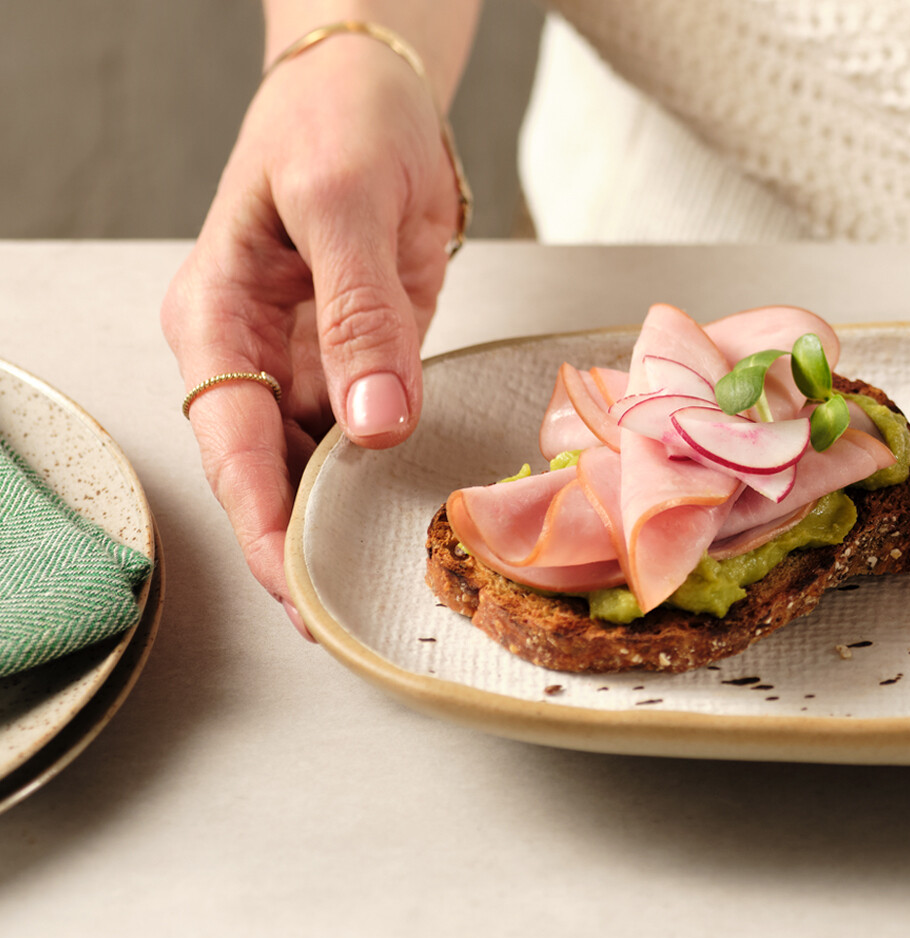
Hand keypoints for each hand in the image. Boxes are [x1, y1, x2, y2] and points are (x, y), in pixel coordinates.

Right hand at [161, 34, 460, 637]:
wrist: (375, 82)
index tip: (303, 594)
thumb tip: (375, 423)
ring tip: (404, 587)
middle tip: (360, 622)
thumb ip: (362, 316)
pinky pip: (372, 433)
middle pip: (269, 476)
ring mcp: (306, 359)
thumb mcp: (346, 204)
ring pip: (320, 466)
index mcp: (216, 318)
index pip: (232, 450)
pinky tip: (432, 518)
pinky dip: (394, 476)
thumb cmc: (340, 120)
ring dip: (353, 522)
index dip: (265, 530)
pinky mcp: (361, 357)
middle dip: (308, 549)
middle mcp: (252, 352)